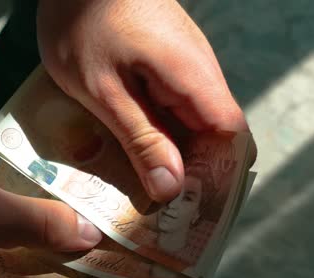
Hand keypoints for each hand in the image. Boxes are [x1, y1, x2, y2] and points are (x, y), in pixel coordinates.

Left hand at [37, 0, 251, 201]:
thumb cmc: (82, 23)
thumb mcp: (103, 90)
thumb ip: (141, 139)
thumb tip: (173, 189)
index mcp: (193, 77)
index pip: (232, 136)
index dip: (218, 177)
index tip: (192, 213)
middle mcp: (198, 72)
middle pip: (214, 136)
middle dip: (192, 176)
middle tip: (161, 217)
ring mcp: (182, 67)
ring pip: (192, 125)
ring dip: (172, 159)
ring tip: (144, 197)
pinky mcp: (163, 65)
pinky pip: (172, 109)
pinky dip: (158, 137)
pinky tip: (132, 159)